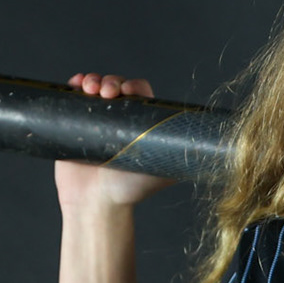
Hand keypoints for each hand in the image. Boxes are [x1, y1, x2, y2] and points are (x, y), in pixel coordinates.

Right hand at [53, 72, 176, 208]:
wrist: (94, 203)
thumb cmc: (129, 190)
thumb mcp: (162, 172)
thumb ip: (181, 159)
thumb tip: (210, 152)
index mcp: (140, 123)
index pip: (140, 93)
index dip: (134, 86)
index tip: (127, 91)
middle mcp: (119, 118)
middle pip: (116, 86)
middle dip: (112, 81)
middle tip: (107, 92)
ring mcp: (95, 119)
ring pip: (95, 87)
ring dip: (93, 80)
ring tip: (89, 88)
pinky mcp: (73, 123)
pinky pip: (72, 96)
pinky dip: (73, 85)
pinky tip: (75, 84)